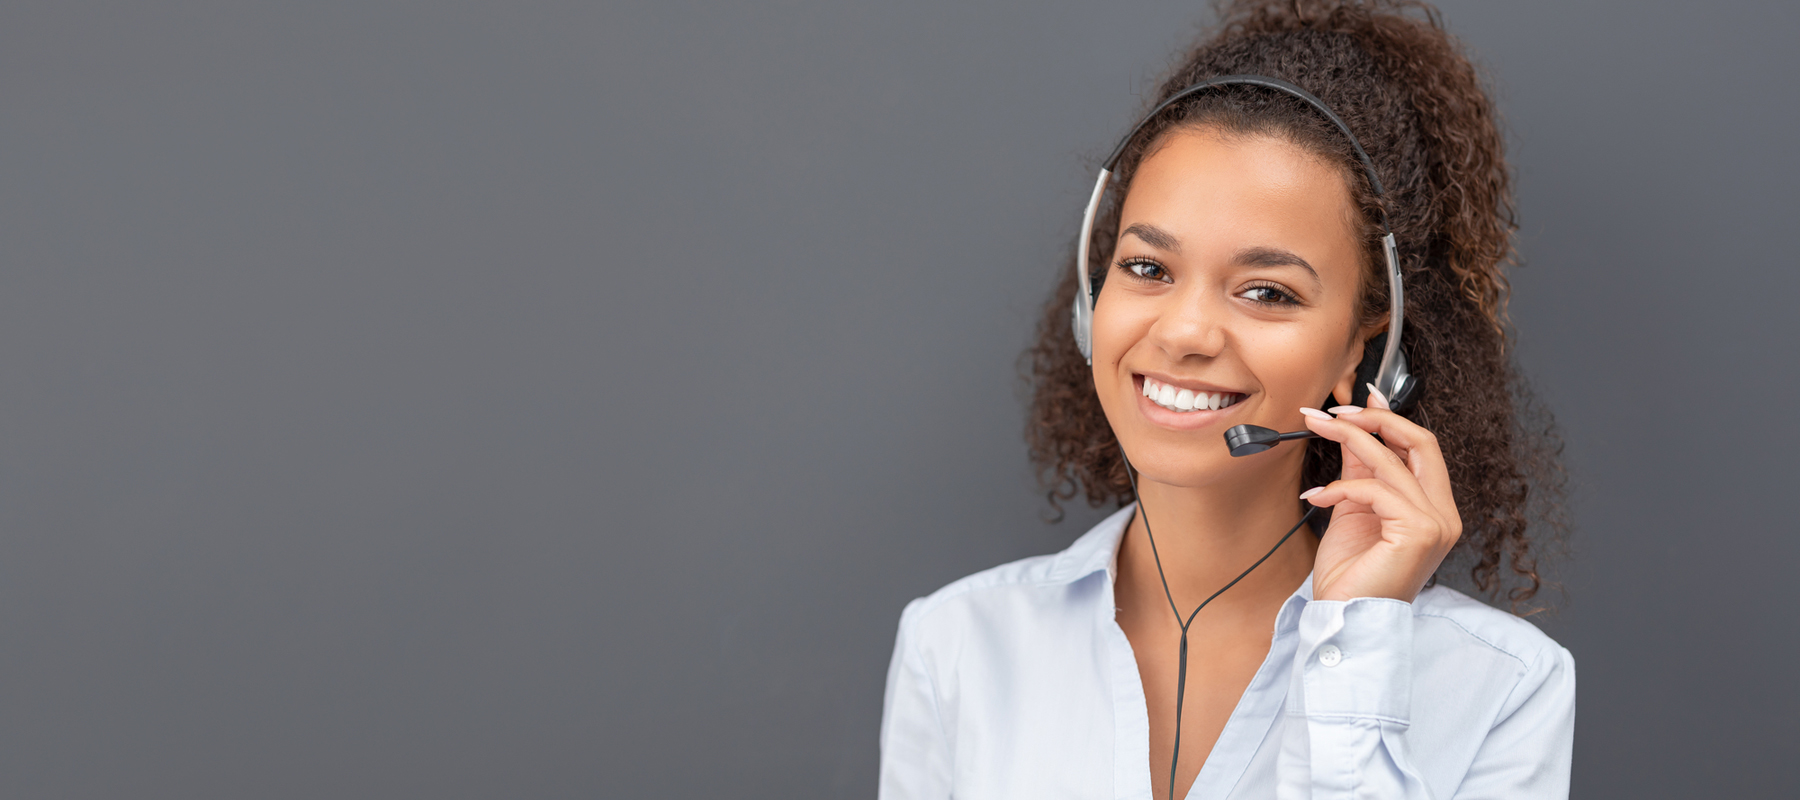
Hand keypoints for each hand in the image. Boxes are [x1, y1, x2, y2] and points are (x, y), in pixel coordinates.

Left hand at [1297, 385, 1461, 602]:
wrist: (1345, 619)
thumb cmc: (1350, 574)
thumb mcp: (1352, 508)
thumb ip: (1358, 468)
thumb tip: (1352, 427)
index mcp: (1434, 509)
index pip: (1421, 448)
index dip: (1389, 418)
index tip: (1357, 400)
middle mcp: (1444, 515)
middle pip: (1421, 442)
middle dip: (1374, 419)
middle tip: (1333, 412)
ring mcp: (1437, 525)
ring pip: (1392, 461)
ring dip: (1347, 439)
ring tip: (1314, 431)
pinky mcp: (1419, 534)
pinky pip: (1377, 490)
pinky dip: (1341, 487)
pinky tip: (1317, 497)